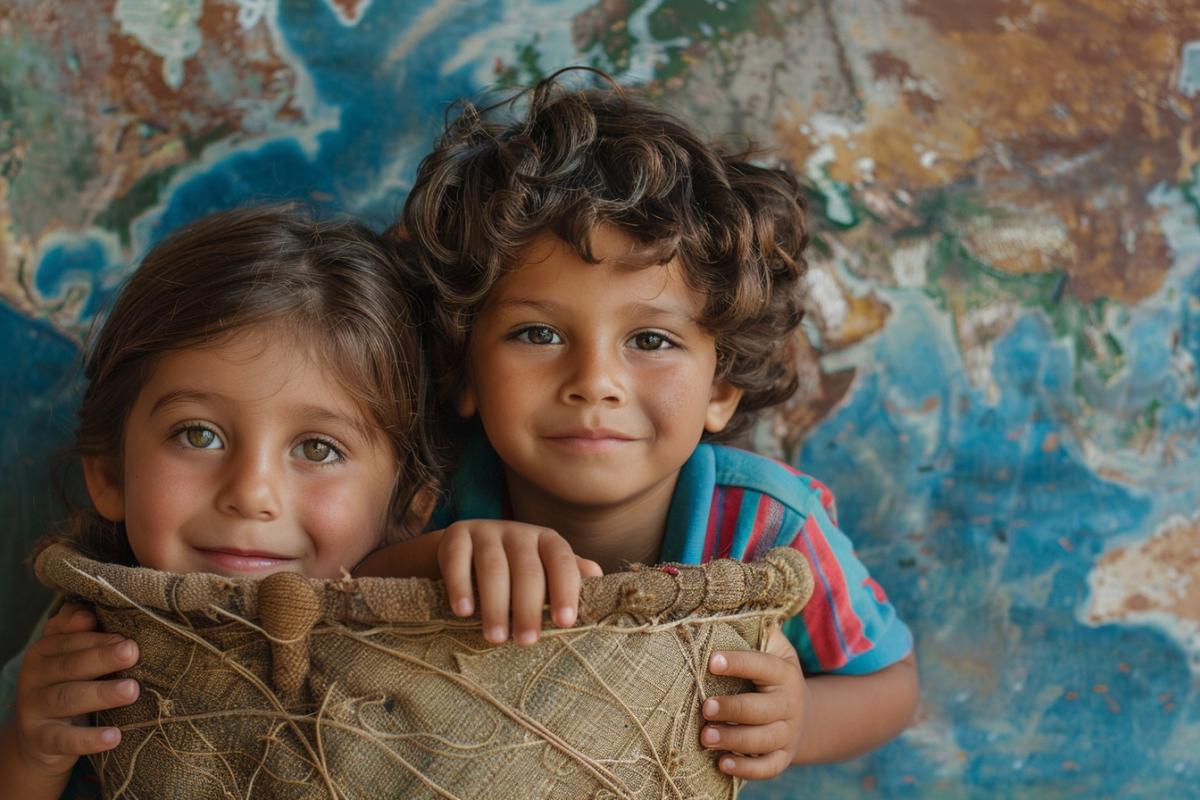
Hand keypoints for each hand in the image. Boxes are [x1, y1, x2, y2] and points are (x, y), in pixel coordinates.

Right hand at [12, 603, 140, 778]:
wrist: (39, 736)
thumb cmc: (68, 683)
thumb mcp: (70, 655)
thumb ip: (77, 629)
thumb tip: (87, 614)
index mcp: (43, 651)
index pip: (71, 641)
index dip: (99, 639)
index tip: (128, 639)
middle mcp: (33, 677)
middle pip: (70, 666)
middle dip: (102, 658)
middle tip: (132, 653)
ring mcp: (34, 709)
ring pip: (68, 698)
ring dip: (102, 694)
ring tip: (132, 691)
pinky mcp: (40, 739)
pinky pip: (64, 739)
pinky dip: (88, 739)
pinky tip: (114, 737)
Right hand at [439, 520, 601, 645]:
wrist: (465, 548)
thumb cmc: (515, 569)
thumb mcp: (544, 571)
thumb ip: (569, 577)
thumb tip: (599, 581)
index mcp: (547, 540)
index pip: (561, 561)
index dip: (565, 590)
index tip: (566, 622)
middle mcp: (519, 532)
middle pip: (527, 569)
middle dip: (528, 607)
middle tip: (527, 641)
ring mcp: (486, 531)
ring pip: (493, 567)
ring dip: (495, 605)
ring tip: (496, 638)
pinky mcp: (456, 535)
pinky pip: (457, 560)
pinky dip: (460, 586)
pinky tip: (463, 611)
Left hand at [700, 625, 808, 779]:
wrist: (801, 711)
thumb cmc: (771, 674)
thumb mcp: (772, 649)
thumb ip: (755, 632)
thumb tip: (724, 609)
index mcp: (784, 673)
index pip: (762, 666)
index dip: (738, 662)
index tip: (711, 661)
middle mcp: (790, 704)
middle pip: (762, 709)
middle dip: (732, 709)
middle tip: (705, 707)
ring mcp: (788, 733)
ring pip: (763, 741)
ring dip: (733, 740)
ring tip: (705, 737)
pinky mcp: (783, 757)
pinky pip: (768, 768)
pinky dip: (746, 770)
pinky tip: (722, 764)